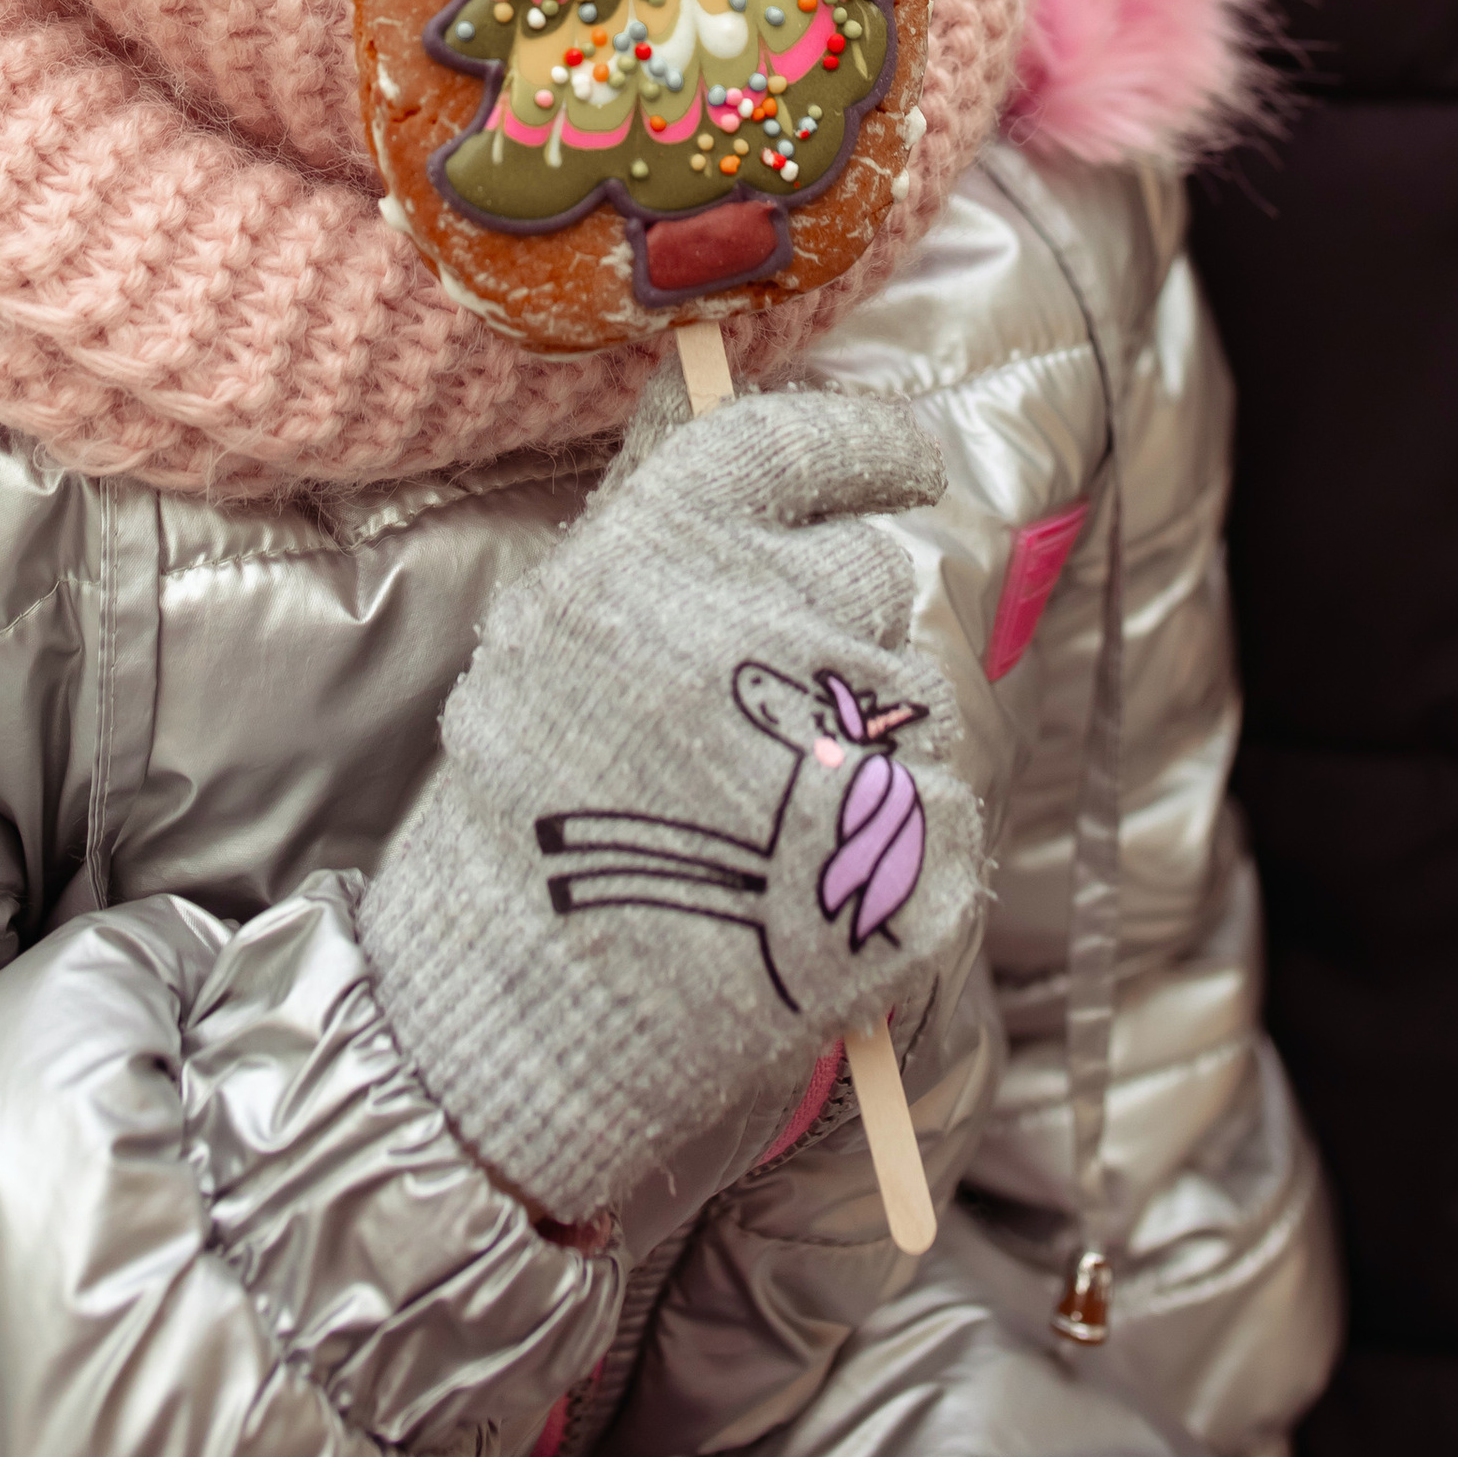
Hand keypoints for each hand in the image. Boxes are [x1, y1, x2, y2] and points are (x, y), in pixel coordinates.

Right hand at [362, 387, 981, 1229]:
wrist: (525, 1015)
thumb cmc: (519, 824)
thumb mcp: (553, 638)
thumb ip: (660, 547)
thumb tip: (742, 452)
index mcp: (662, 552)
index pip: (798, 443)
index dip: (863, 441)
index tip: (902, 457)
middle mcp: (761, 622)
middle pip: (864, 569)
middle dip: (833, 619)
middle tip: (764, 702)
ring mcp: (842, 738)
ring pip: (901, 691)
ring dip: (857, 734)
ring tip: (759, 815)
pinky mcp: (906, 850)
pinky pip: (938, 807)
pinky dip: (892, 841)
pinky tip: (804, 882)